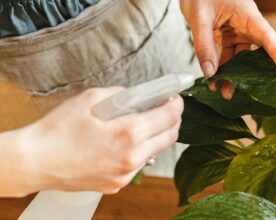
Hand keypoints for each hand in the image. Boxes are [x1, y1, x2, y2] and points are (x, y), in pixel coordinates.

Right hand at [11, 88, 182, 194]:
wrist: (35, 162)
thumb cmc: (58, 130)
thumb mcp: (90, 99)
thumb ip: (121, 95)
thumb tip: (138, 96)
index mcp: (128, 133)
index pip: (169, 117)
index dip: (177, 104)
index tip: (175, 98)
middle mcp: (132, 157)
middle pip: (170, 136)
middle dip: (172, 119)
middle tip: (164, 109)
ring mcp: (126, 174)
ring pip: (156, 151)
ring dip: (156, 136)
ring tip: (141, 125)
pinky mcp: (118, 184)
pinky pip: (138, 165)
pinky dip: (139, 151)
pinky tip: (123, 144)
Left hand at [181, 0, 275, 98]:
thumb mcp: (199, 17)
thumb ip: (204, 45)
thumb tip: (210, 73)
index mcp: (247, 15)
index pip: (267, 36)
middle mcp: (245, 25)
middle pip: (254, 54)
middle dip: (250, 75)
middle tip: (242, 91)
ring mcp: (236, 32)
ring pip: (239, 59)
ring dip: (231, 75)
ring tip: (221, 90)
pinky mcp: (226, 37)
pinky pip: (226, 56)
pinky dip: (220, 68)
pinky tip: (213, 79)